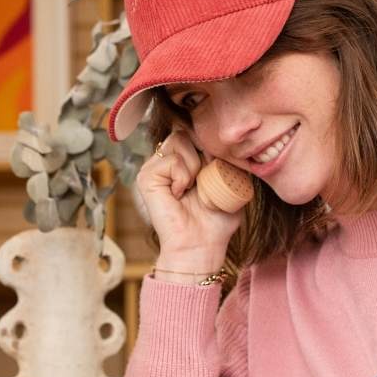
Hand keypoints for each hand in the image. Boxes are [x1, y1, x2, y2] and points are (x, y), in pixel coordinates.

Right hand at [136, 129, 244, 276]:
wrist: (201, 246)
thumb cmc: (216, 220)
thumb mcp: (230, 181)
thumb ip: (227, 157)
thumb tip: (222, 136)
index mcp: (183, 159)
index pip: (195, 131)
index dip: (210, 143)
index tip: (217, 165)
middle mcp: (166, 160)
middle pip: (186, 130)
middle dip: (204, 151)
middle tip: (208, 177)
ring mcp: (153, 167)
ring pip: (179, 140)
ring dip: (195, 164)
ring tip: (194, 188)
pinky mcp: (146, 177)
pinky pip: (172, 160)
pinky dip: (184, 176)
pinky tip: (181, 195)